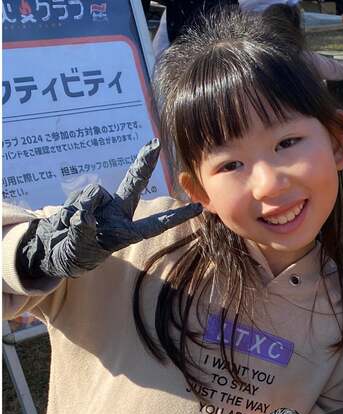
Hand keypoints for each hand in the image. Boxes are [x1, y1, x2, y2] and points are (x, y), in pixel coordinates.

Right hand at [18, 139, 201, 280]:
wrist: (56, 247)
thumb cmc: (77, 251)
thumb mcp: (81, 245)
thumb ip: (84, 226)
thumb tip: (87, 207)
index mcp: (128, 231)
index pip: (157, 223)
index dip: (177, 216)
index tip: (198, 208)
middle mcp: (119, 212)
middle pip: (134, 183)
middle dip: (143, 163)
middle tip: (155, 143)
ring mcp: (103, 203)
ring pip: (94, 194)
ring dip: (81, 209)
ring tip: (74, 226)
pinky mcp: (86, 197)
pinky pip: (80, 196)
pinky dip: (73, 208)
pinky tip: (69, 219)